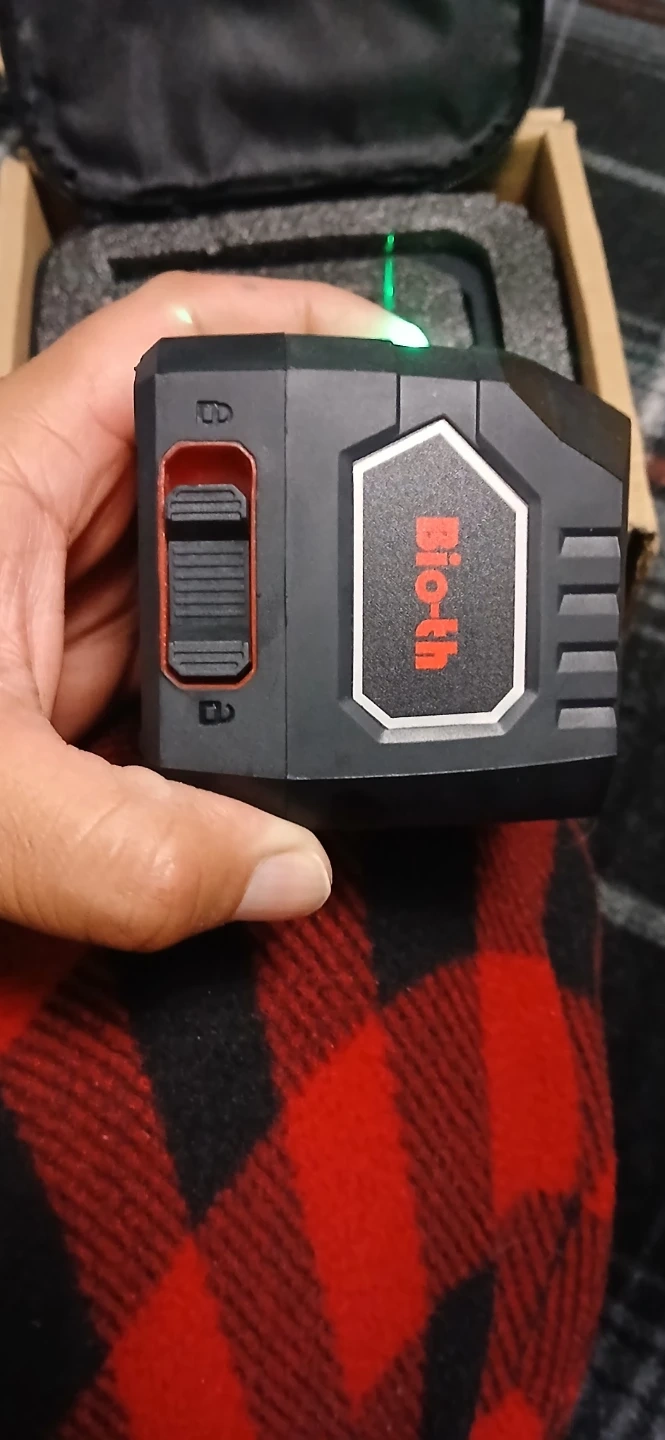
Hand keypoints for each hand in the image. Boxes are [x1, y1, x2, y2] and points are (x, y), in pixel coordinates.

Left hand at [0, 273, 412, 949]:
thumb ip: (122, 848)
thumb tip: (284, 868)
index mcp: (2, 482)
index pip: (165, 340)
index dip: (285, 319)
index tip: (390, 349)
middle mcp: (30, 522)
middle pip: (204, 459)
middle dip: (306, 503)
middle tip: (410, 546)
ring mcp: (44, 601)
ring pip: (194, 571)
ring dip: (270, 613)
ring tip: (358, 651)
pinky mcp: (49, 677)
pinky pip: (170, 659)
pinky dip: (225, 693)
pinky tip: (266, 735)